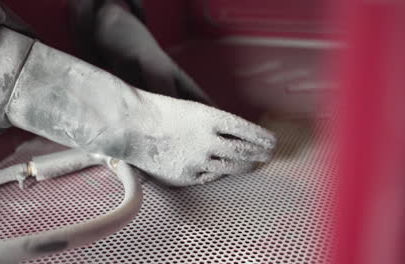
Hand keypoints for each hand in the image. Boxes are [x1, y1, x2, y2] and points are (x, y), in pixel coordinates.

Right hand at [85, 90, 275, 185]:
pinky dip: (216, 173)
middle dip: (261, 155)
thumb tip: (236, 136)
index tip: (273, 142)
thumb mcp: (194, 110)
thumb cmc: (161, 113)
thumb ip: (216, 125)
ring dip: (244, 167)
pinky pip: (210, 177)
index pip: (249, 131)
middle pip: (245, 152)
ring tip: (250, 165)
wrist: (132, 126)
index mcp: (213, 118)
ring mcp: (199, 160)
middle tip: (267, 155)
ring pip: (231, 168)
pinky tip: (218, 169)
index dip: (264, 139)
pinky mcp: (187, 176)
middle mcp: (210, 140)